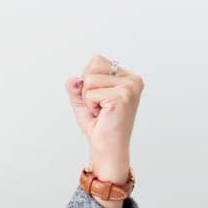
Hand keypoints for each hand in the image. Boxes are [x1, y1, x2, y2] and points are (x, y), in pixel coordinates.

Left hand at [64, 55, 143, 183]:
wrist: (107, 147)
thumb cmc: (99, 124)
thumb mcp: (83, 99)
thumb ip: (76, 85)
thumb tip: (74, 79)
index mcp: (128, 77)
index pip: (97, 60)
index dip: (89, 80)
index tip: (99, 98)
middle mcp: (133, 80)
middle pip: (92, 66)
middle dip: (87, 88)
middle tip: (99, 106)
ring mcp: (129, 87)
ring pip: (89, 80)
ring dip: (88, 98)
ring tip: (101, 111)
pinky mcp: (122, 97)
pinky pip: (90, 93)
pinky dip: (90, 106)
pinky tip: (102, 115)